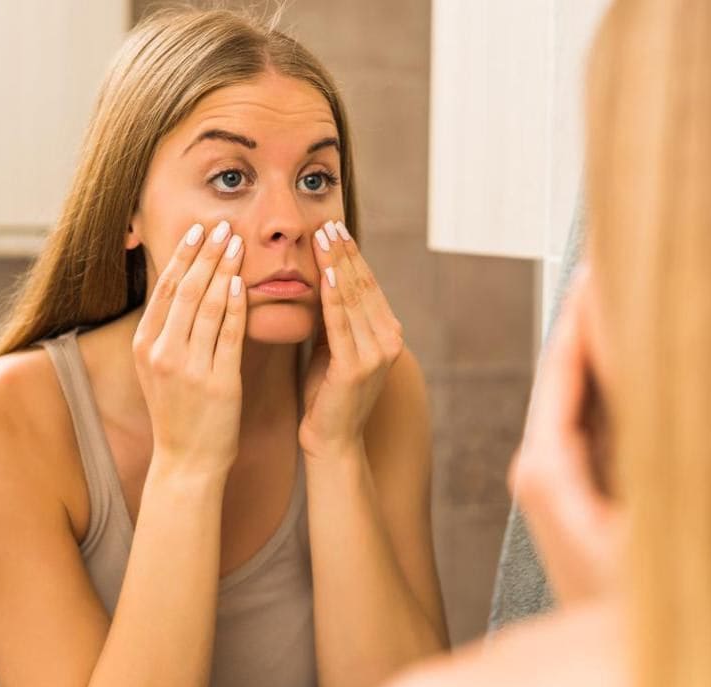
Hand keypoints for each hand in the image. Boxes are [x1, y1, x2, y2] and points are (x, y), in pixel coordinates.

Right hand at [132, 220, 246, 478]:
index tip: (200, 229)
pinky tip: (243, 284)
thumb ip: (169, 330)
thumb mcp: (160, 367)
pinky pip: (229, 336)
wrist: (188, 460)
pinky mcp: (217, 383)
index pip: (165, 289)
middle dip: (206, 253)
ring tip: (238, 243)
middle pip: (186, 290)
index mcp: (146, 346)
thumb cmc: (180, 411)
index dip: (184, 255)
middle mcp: (162, 353)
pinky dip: (236, 307)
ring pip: (207, 306)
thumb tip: (183, 285)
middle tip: (224, 225)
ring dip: (224, 270)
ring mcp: (189, 368)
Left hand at [299, 220, 403, 459]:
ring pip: (353, 298)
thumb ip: (334, 318)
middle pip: (363, 285)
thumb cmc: (327, 394)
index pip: (367, 284)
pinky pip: (341, 322)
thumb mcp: (332, 347)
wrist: (332, 441)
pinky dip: (333, 295)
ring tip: (323, 237)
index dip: (351, 255)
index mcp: (387, 333)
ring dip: (337, 264)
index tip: (333, 228)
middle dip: (344, 252)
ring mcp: (376, 354)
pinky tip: (326, 273)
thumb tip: (321, 279)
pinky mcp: (357, 366)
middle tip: (328, 222)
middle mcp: (389, 339)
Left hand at [509, 265, 622, 604]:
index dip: (581, 314)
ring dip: (604, 344)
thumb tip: (626, 357)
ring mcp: (562, 476)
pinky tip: (634, 351)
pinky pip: (598, 420)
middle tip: (611, 261)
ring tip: (621, 290)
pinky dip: (615, 381)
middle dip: (592, 318)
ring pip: (586, 392)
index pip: (562, 368)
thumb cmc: (626, 598)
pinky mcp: (583, 487)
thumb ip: (632, 428)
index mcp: (546, 466)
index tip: (595, 265)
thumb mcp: (636, 504)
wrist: (611, 654)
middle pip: (570, 373)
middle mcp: (544, 465)